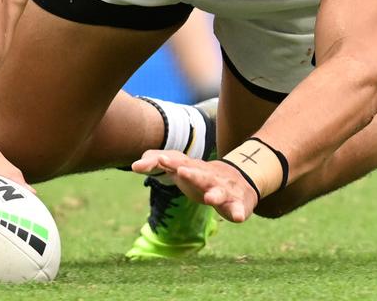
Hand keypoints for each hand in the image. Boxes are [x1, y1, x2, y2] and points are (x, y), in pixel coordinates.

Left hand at [133, 150, 258, 222]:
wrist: (242, 179)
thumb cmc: (203, 176)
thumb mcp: (182, 168)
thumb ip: (158, 163)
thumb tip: (134, 165)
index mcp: (195, 169)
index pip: (180, 163)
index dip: (169, 162)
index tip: (158, 159)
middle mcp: (210, 177)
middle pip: (200, 175)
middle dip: (192, 174)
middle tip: (182, 172)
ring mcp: (225, 190)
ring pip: (219, 192)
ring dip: (214, 194)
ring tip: (209, 198)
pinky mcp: (238, 203)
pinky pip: (239, 209)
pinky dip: (238, 213)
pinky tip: (237, 218)